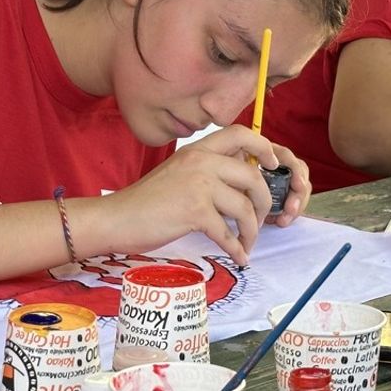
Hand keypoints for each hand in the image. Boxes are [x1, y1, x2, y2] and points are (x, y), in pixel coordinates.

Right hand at [102, 126, 307, 264]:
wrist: (116, 218)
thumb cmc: (145, 201)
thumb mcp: (177, 172)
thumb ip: (205, 171)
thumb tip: (238, 184)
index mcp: (197, 150)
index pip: (241, 134)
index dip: (264, 147)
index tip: (273, 166)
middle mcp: (200, 162)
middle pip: (253, 177)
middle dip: (264, 203)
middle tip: (260, 220)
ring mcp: (198, 185)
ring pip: (245, 208)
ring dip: (252, 231)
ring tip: (247, 244)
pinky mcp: (194, 212)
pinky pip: (228, 233)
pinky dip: (237, 249)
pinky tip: (238, 257)